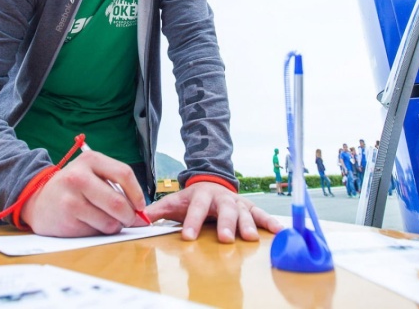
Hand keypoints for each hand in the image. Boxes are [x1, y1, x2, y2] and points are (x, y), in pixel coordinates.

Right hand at [20, 149, 146, 236]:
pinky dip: (98, 231)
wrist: (38, 200)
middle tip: (128, 219)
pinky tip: (87, 223)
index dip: (137, 193)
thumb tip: (144, 213)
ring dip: (114, 226)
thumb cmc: (73, 188)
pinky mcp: (67, 219)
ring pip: (109, 221)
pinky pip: (96, 232)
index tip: (140, 205)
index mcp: (90, 160)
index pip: (124, 174)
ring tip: (103, 219)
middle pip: (118, 202)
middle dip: (129, 216)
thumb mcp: (92, 174)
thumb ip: (117, 187)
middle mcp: (79, 177)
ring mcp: (71, 199)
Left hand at [145, 182, 282, 243]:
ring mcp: (237, 202)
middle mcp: (222, 198)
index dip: (192, 222)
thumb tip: (138, 219)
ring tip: (251, 238)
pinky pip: (261, 214)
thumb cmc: (192, 197)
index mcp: (202, 195)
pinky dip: (271, 222)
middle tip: (225, 238)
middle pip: (225, 210)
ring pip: (244, 212)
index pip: (196, 208)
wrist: (211, 181)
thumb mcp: (174, 201)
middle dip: (226, 224)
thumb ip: (157, 210)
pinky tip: (280, 232)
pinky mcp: (249, 208)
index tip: (188, 237)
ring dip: (248, 225)